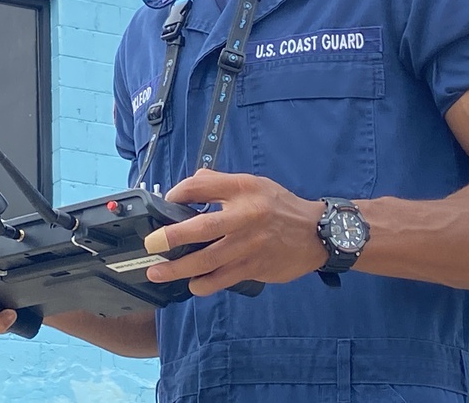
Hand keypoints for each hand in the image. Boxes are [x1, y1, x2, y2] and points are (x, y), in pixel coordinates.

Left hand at [142, 169, 324, 294]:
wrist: (318, 233)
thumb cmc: (279, 206)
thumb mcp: (251, 184)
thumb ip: (217, 183)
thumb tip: (183, 189)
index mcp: (242, 190)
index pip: (201, 187)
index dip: (178, 193)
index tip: (164, 202)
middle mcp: (245, 218)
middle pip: (201, 228)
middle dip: (172, 237)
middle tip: (150, 244)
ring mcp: (249, 246)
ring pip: (208, 261)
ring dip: (179, 269)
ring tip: (158, 273)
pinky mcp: (254, 268)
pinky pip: (222, 280)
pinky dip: (204, 284)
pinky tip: (193, 284)